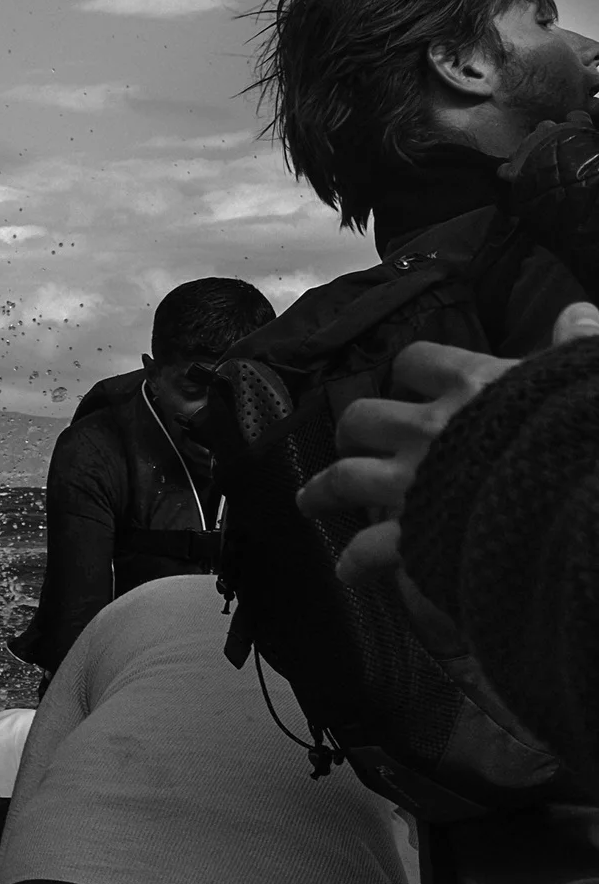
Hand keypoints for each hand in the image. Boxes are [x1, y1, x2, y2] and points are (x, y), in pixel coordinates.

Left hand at [296, 303, 598, 584]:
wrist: (581, 500)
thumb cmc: (580, 437)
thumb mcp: (578, 383)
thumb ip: (576, 349)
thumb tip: (580, 314)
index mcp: (471, 387)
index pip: (417, 362)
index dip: (410, 372)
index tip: (409, 383)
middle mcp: (429, 429)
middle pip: (364, 419)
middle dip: (353, 431)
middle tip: (351, 443)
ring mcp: (413, 481)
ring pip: (345, 477)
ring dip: (324, 489)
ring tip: (311, 500)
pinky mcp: (414, 532)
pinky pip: (370, 548)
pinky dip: (356, 561)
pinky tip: (348, 570)